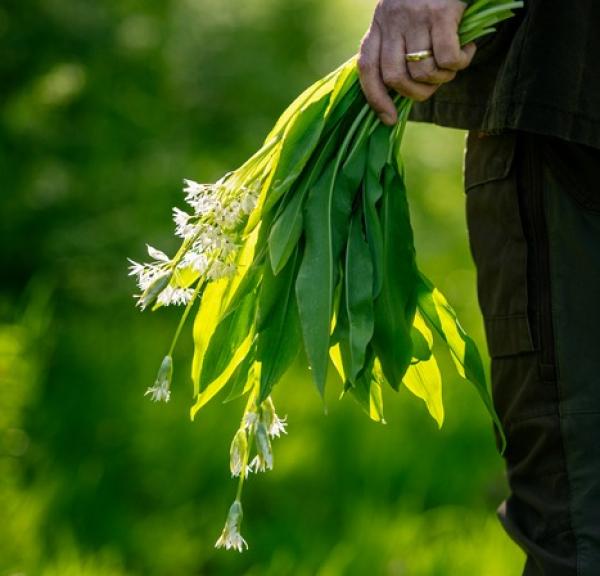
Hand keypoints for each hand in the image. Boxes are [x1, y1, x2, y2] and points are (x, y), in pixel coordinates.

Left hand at [358, 0, 476, 124]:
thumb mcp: (400, 20)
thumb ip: (394, 49)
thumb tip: (399, 95)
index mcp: (378, 26)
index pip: (368, 69)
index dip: (377, 99)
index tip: (389, 119)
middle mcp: (391, 21)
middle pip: (395, 77)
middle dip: (416, 93)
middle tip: (433, 87)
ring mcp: (415, 17)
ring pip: (423, 71)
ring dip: (442, 78)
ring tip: (452, 66)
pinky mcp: (441, 12)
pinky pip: (448, 58)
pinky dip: (460, 62)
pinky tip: (467, 51)